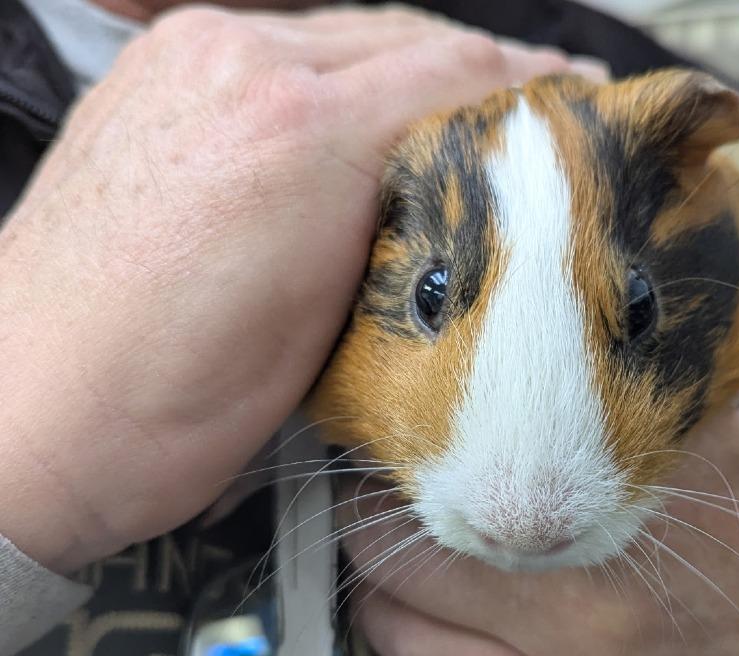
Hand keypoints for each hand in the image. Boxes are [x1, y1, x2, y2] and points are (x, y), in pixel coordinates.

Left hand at [0, 4, 596, 573]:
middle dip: (477, 76)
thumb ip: (391, 236)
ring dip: (408, 74)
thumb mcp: (320, 341)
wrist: (30, 420)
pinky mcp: (152, 82)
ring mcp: (184, 64)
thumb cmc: (159, 408)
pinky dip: (337, 82)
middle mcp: (233, 69)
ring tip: (459, 124)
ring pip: (340, 39)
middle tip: (532, 115)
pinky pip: (277, 55)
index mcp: (292, 134)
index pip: (449, 73)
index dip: (526, 91)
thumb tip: (447, 199)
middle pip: (400, 38)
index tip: (570, 106)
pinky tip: (365, 126)